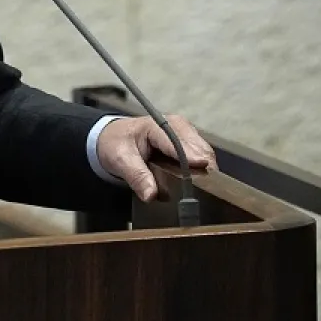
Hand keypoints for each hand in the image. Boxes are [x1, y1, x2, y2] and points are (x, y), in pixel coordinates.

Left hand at [95, 114, 216, 200]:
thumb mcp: (120, 160)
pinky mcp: (191, 145)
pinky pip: (204, 160)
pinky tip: (197, 184)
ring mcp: (187, 135)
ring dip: (204, 172)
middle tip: (202, 191)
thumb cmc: (117, 145)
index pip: (179, 142)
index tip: (202, 167)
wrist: (114, 139)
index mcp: (158, 126)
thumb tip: (151, 195)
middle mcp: (178, 127)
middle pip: (200, 149)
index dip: (192, 156)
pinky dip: (202, 172)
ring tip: (200, 190)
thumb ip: (136, 176)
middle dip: (202, 169)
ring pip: (206, 156)